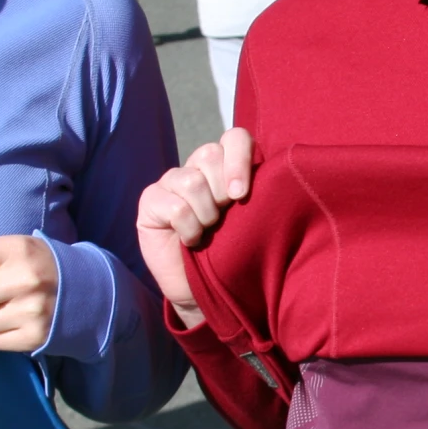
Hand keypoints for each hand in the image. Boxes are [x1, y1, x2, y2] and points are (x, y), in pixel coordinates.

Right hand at [136, 127, 255, 330]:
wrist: (204, 290)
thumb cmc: (233, 254)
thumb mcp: (253, 221)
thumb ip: (260, 193)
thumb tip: (276, 176)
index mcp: (227, 167)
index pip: (235, 138)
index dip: (240, 158)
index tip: (243, 195)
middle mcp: (198, 168)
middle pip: (210, 154)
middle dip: (222, 192)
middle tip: (223, 219)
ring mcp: (171, 182)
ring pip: (192, 180)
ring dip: (206, 214)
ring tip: (207, 232)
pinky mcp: (150, 200)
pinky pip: (174, 204)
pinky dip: (187, 227)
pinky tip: (189, 240)